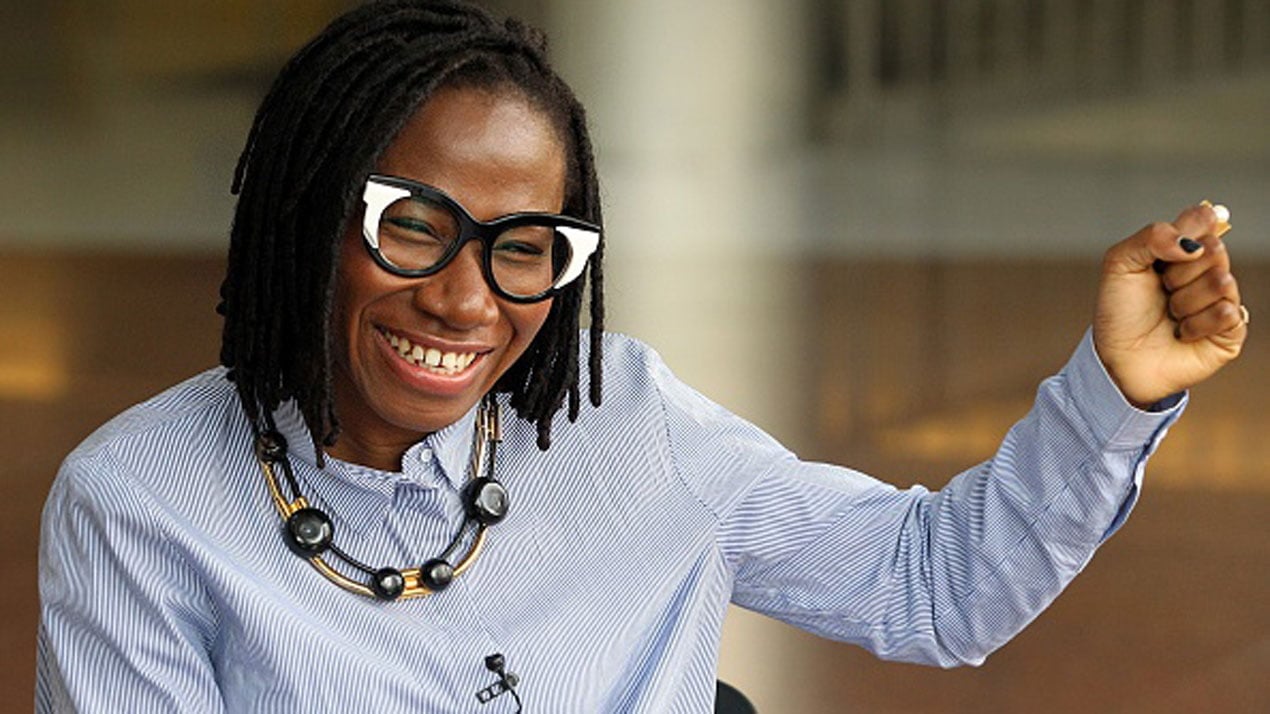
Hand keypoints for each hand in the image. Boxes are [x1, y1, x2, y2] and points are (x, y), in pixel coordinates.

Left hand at [1093, 203, 1246, 407]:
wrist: (1118, 358)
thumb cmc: (1119, 313)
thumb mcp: (1120, 264)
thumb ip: (1152, 236)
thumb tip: (1191, 244)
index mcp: (1182, 249)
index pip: (1204, 220)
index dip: (1185, 235)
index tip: (1163, 255)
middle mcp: (1206, 270)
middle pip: (1216, 248)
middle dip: (1179, 272)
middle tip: (1162, 289)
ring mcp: (1221, 299)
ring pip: (1222, 281)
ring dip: (1185, 301)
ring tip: (1170, 314)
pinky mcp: (1231, 330)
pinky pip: (1227, 312)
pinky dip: (1196, 324)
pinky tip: (1183, 334)